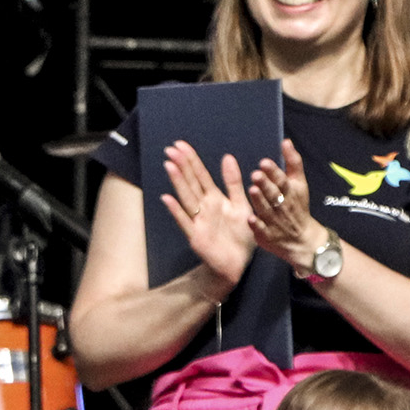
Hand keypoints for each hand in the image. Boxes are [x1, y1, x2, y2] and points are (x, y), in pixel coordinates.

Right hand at [160, 141, 256, 290]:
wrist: (238, 264)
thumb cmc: (240, 235)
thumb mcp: (241, 205)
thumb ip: (234, 183)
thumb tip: (227, 156)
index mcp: (215, 198)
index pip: (200, 175)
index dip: (191, 160)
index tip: (180, 145)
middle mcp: (204, 207)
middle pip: (190, 183)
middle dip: (181, 166)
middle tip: (170, 149)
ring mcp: (198, 221)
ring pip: (186, 197)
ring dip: (178, 182)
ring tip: (169, 166)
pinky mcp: (196, 236)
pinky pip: (186, 221)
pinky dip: (176, 211)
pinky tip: (167, 198)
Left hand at [246, 141, 327, 275]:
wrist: (304, 240)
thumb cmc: (298, 207)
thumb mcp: (299, 184)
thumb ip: (292, 162)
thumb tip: (286, 141)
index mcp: (290, 192)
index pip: (282, 180)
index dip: (273, 171)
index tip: (264, 162)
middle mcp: (282, 206)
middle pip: (274, 194)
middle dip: (266, 184)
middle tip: (256, 174)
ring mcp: (275, 221)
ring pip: (266, 210)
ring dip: (260, 201)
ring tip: (253, 190)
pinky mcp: (268, 236)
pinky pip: (262, 230)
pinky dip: (257, 226)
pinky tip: (251, 219)